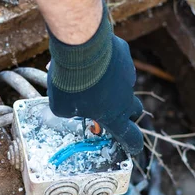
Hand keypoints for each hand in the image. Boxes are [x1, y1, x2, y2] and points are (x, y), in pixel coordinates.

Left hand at [47, 5, 143, 154]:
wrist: (81, 46)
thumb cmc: (71, 83)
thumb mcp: (61, 107)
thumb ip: (69, 111)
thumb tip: (70, 105)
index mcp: (114, 116)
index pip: (130, 136)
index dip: (132, 144)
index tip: (133, 148)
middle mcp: (126, 96)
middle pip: (134, 109)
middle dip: (125, 112)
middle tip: (110, 109)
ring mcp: (128, 73)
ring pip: (123, 82)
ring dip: (110, 83)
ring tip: (86, 76)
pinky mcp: (124, 53)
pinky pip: (116, 60)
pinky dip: (105, 62)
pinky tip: (86, 56)